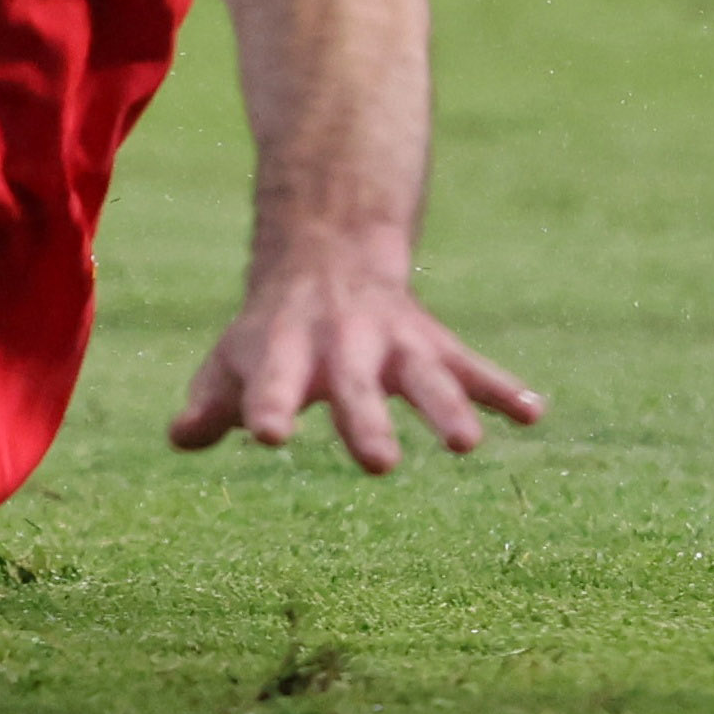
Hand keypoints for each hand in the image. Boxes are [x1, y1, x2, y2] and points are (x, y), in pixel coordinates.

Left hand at [169, 226, 543, 476]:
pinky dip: (504, 390)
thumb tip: (180, 437)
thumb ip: (211, 403)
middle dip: (367, 423)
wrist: (326, 247)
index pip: (271, 386)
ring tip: (467, 444)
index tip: (267, 435)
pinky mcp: (433, 344)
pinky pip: (474, 367)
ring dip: (447, 408)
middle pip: (355, 388)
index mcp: (285, 354)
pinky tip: (534, 414)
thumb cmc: (270, 330)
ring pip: (425, 377)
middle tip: (380, 466)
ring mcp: (393, 345)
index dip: (266, 408)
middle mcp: (343, 347)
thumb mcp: (234, 359)